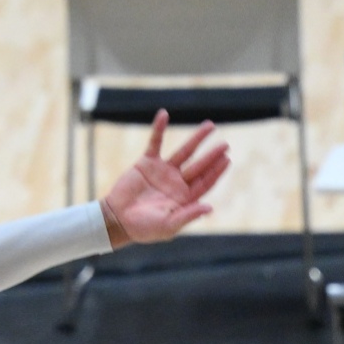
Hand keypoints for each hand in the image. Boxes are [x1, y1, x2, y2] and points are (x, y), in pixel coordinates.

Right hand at [99, 111, 227, 246]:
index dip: (216, 172)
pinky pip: (155, 143)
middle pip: (199, 166)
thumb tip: (209, 208)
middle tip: (225, 144)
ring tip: (210, 125)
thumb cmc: (143, 228)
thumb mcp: (168, 225)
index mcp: (184, 198)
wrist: (116, 220)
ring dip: (197, 139)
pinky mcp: (146, 163)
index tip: (227, 160)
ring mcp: (163, 171)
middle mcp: (176, 183)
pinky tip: (164, 115)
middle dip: (212, 155)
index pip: (205, 182)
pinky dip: (159, 129)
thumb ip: (188, 215)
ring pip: (184, 152)